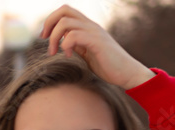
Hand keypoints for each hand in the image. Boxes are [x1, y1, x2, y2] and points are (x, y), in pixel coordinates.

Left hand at [40, 5, 154, 89]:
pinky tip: (68, 56)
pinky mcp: (97, 42)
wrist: (129, 74)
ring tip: (53, 52)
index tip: (45, 36)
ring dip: (54, 37)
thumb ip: (78, 46)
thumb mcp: (89, 54)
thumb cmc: (111, 67)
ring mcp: (95, 32)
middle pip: (64, 10)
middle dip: (49, 22)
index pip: (66, 12)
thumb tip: (64, 42)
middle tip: (44, 39)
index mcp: (89, 27)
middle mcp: (91, 26)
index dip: (51, 20)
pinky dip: (66, 45)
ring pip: (65, 22)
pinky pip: (74, 36)